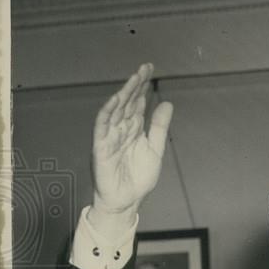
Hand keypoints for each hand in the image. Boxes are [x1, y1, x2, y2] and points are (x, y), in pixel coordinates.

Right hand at [91, 63, 172, 224]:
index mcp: (134, 129)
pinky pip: (103, 126)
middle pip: (128, 102)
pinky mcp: (101, 146)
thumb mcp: (155, 149)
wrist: (127, 200)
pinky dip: (109, 112)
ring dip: (124, 93)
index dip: (143, 87)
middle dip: (135, 85)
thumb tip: (167, 104)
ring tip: (134, 78)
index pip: (138, 103)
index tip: (150, 70)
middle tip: (144, 68)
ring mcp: (110, 137)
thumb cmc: (139, 177)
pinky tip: (117, 99)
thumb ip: (159, 127)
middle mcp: (121, 129)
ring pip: (116, 110)